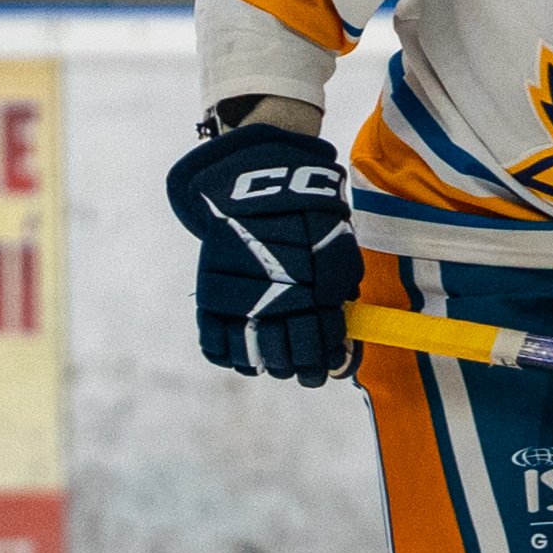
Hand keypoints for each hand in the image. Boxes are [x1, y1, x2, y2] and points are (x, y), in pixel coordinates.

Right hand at [171, 114, 358, 383]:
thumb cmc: (307, 219)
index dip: (324, 363)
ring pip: (252, 360)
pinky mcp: (211, 298)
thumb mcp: (338, 252)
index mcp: (314, 296)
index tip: (325, 363)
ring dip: (265, 364)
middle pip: (287, 362)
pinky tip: (242, 353)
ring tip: (270, 357)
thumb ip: (339, 297)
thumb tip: (341, 343)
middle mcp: (276, 304)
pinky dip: (229, 356)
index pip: (320, 352)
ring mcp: (240, 304)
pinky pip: (215, 345)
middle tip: (298, 363)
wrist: (258, 185)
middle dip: (297, 367)